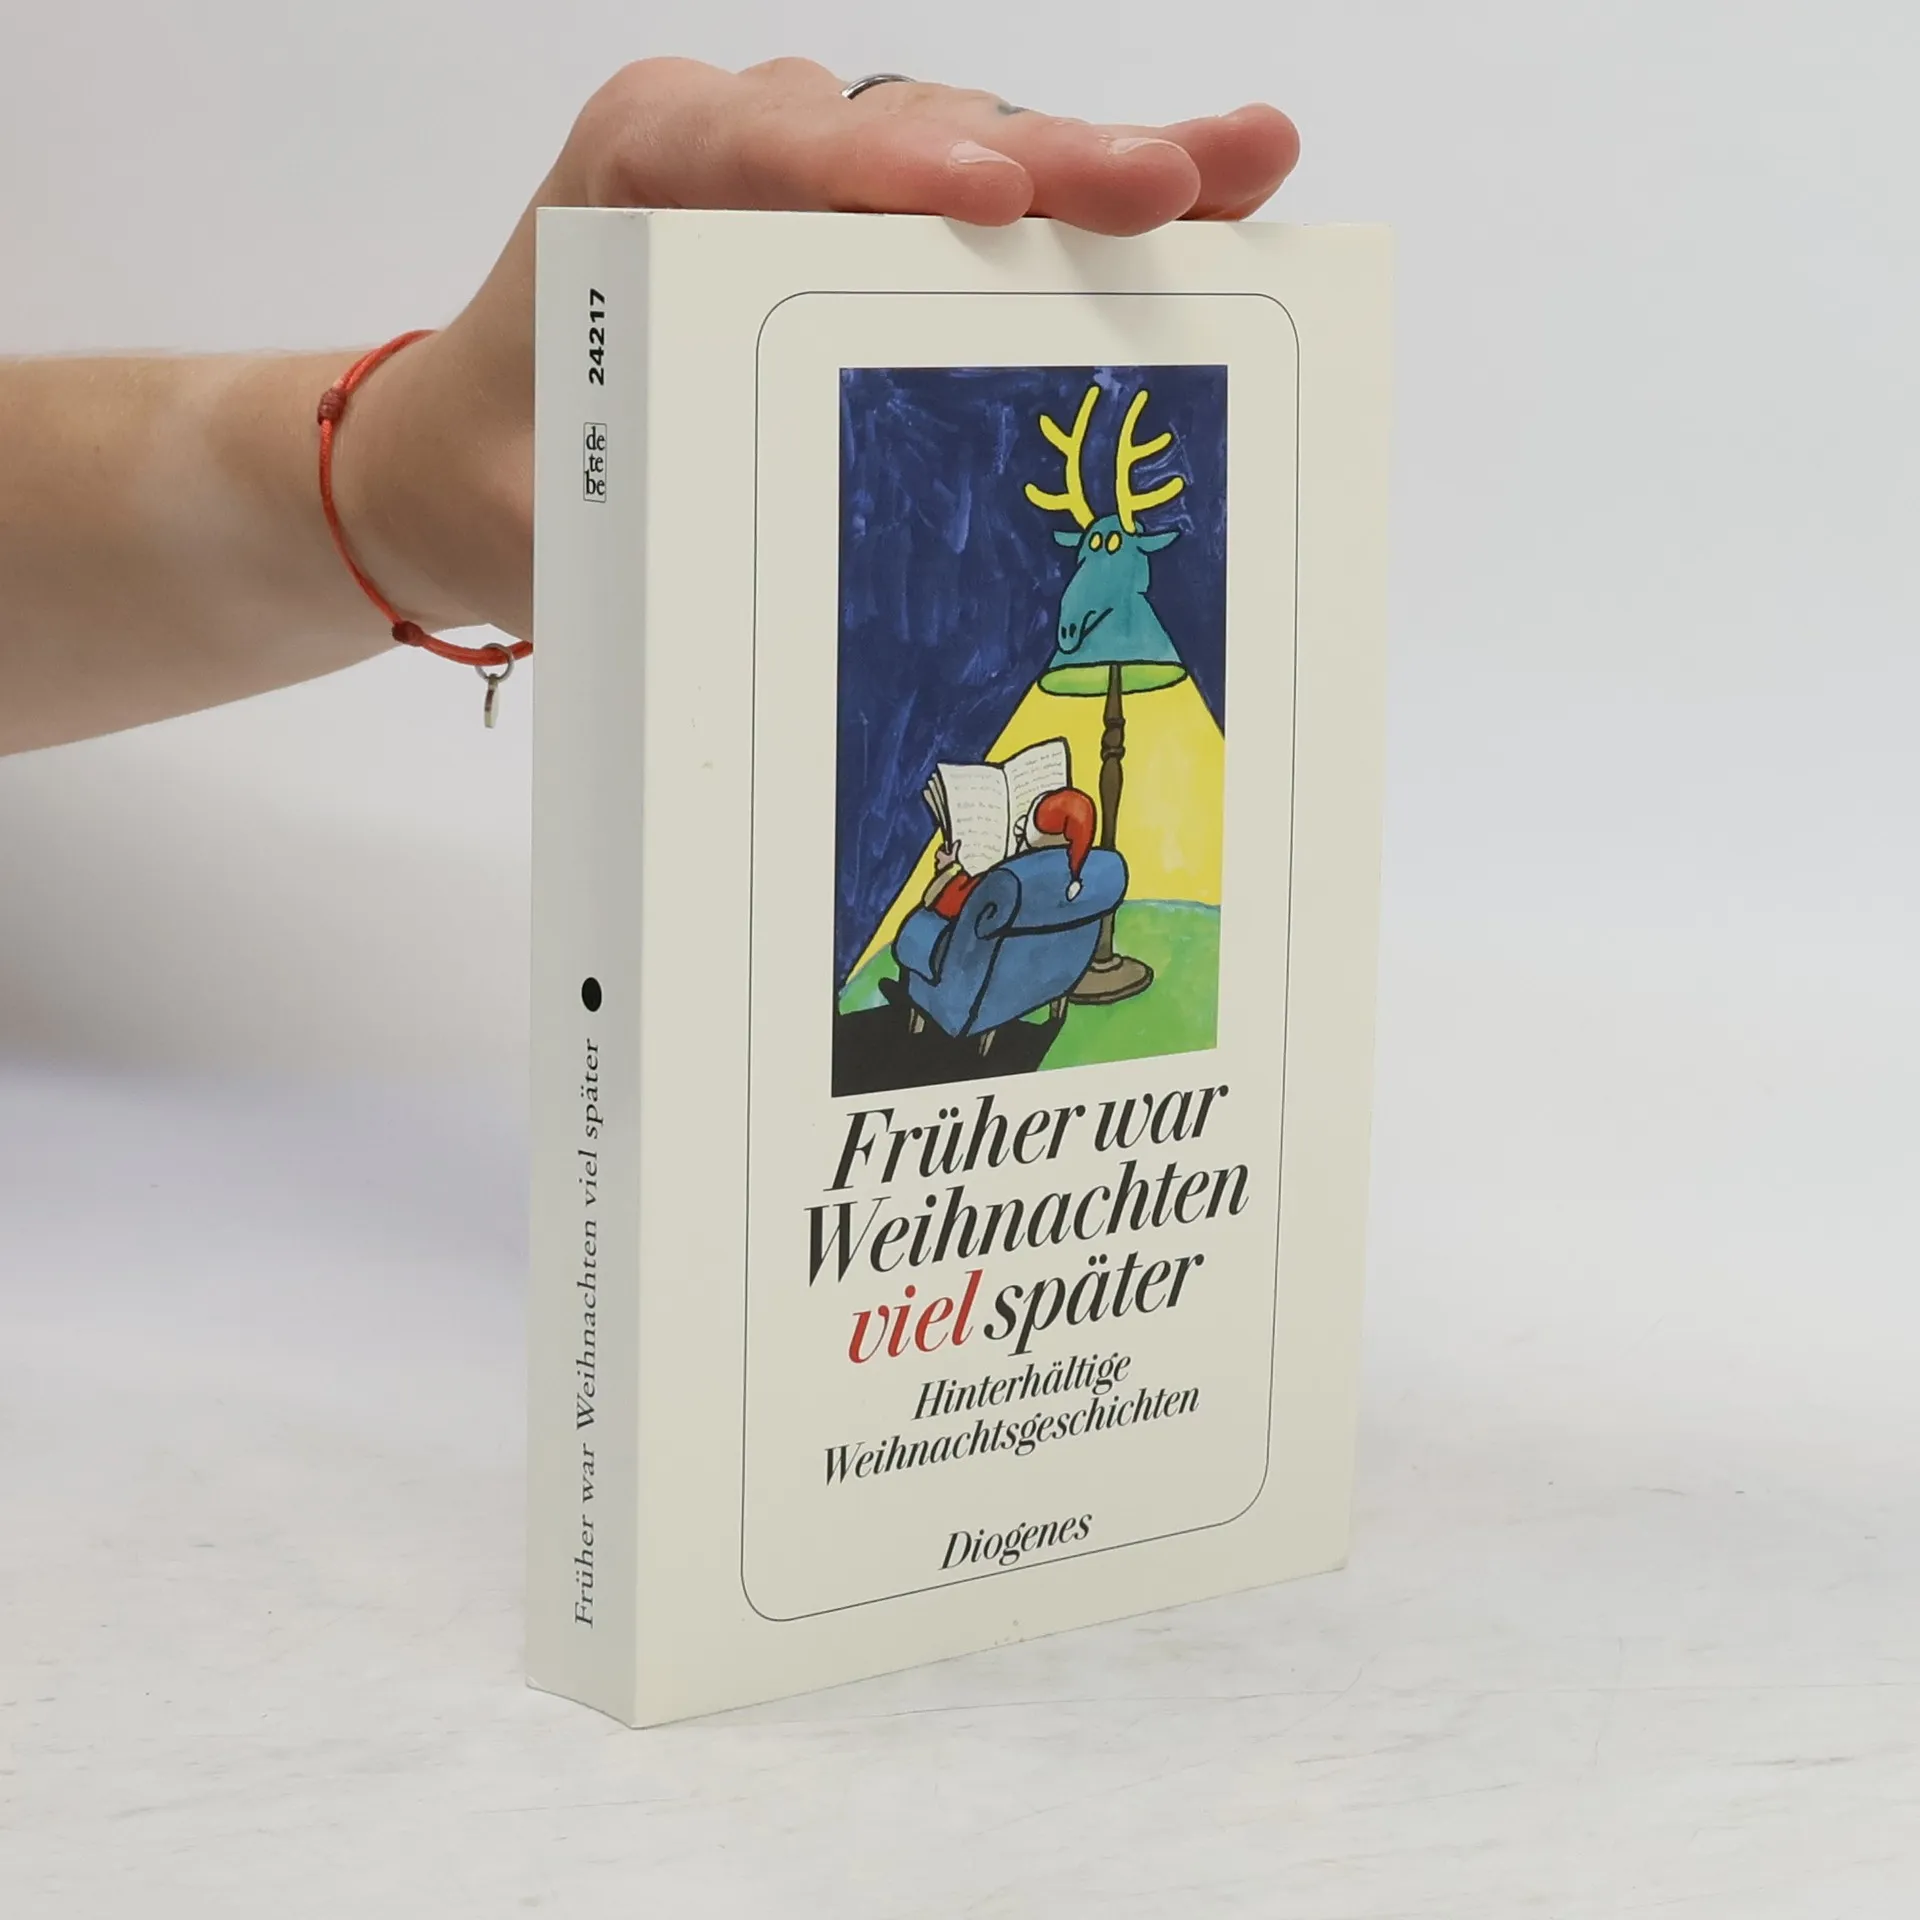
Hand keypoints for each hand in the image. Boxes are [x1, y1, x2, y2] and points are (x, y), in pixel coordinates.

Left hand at [337, 59, 1298, 639]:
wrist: (470, 452)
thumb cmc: (509, 467)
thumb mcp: (552, 508)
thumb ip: (643, 518)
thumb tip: (770, 566)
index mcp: (639, 168)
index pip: (767, 148)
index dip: (884, 169)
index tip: (988, 196)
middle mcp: (736, 142)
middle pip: (908, 132)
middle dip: (1046, 160)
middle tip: (1170, 182)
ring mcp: (814, 174)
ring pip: (973, 151)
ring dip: (1104, 173)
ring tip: (1238, 175)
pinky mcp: (865, 224)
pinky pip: (989, 207)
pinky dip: (1091, 214)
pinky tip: (1207, 202)